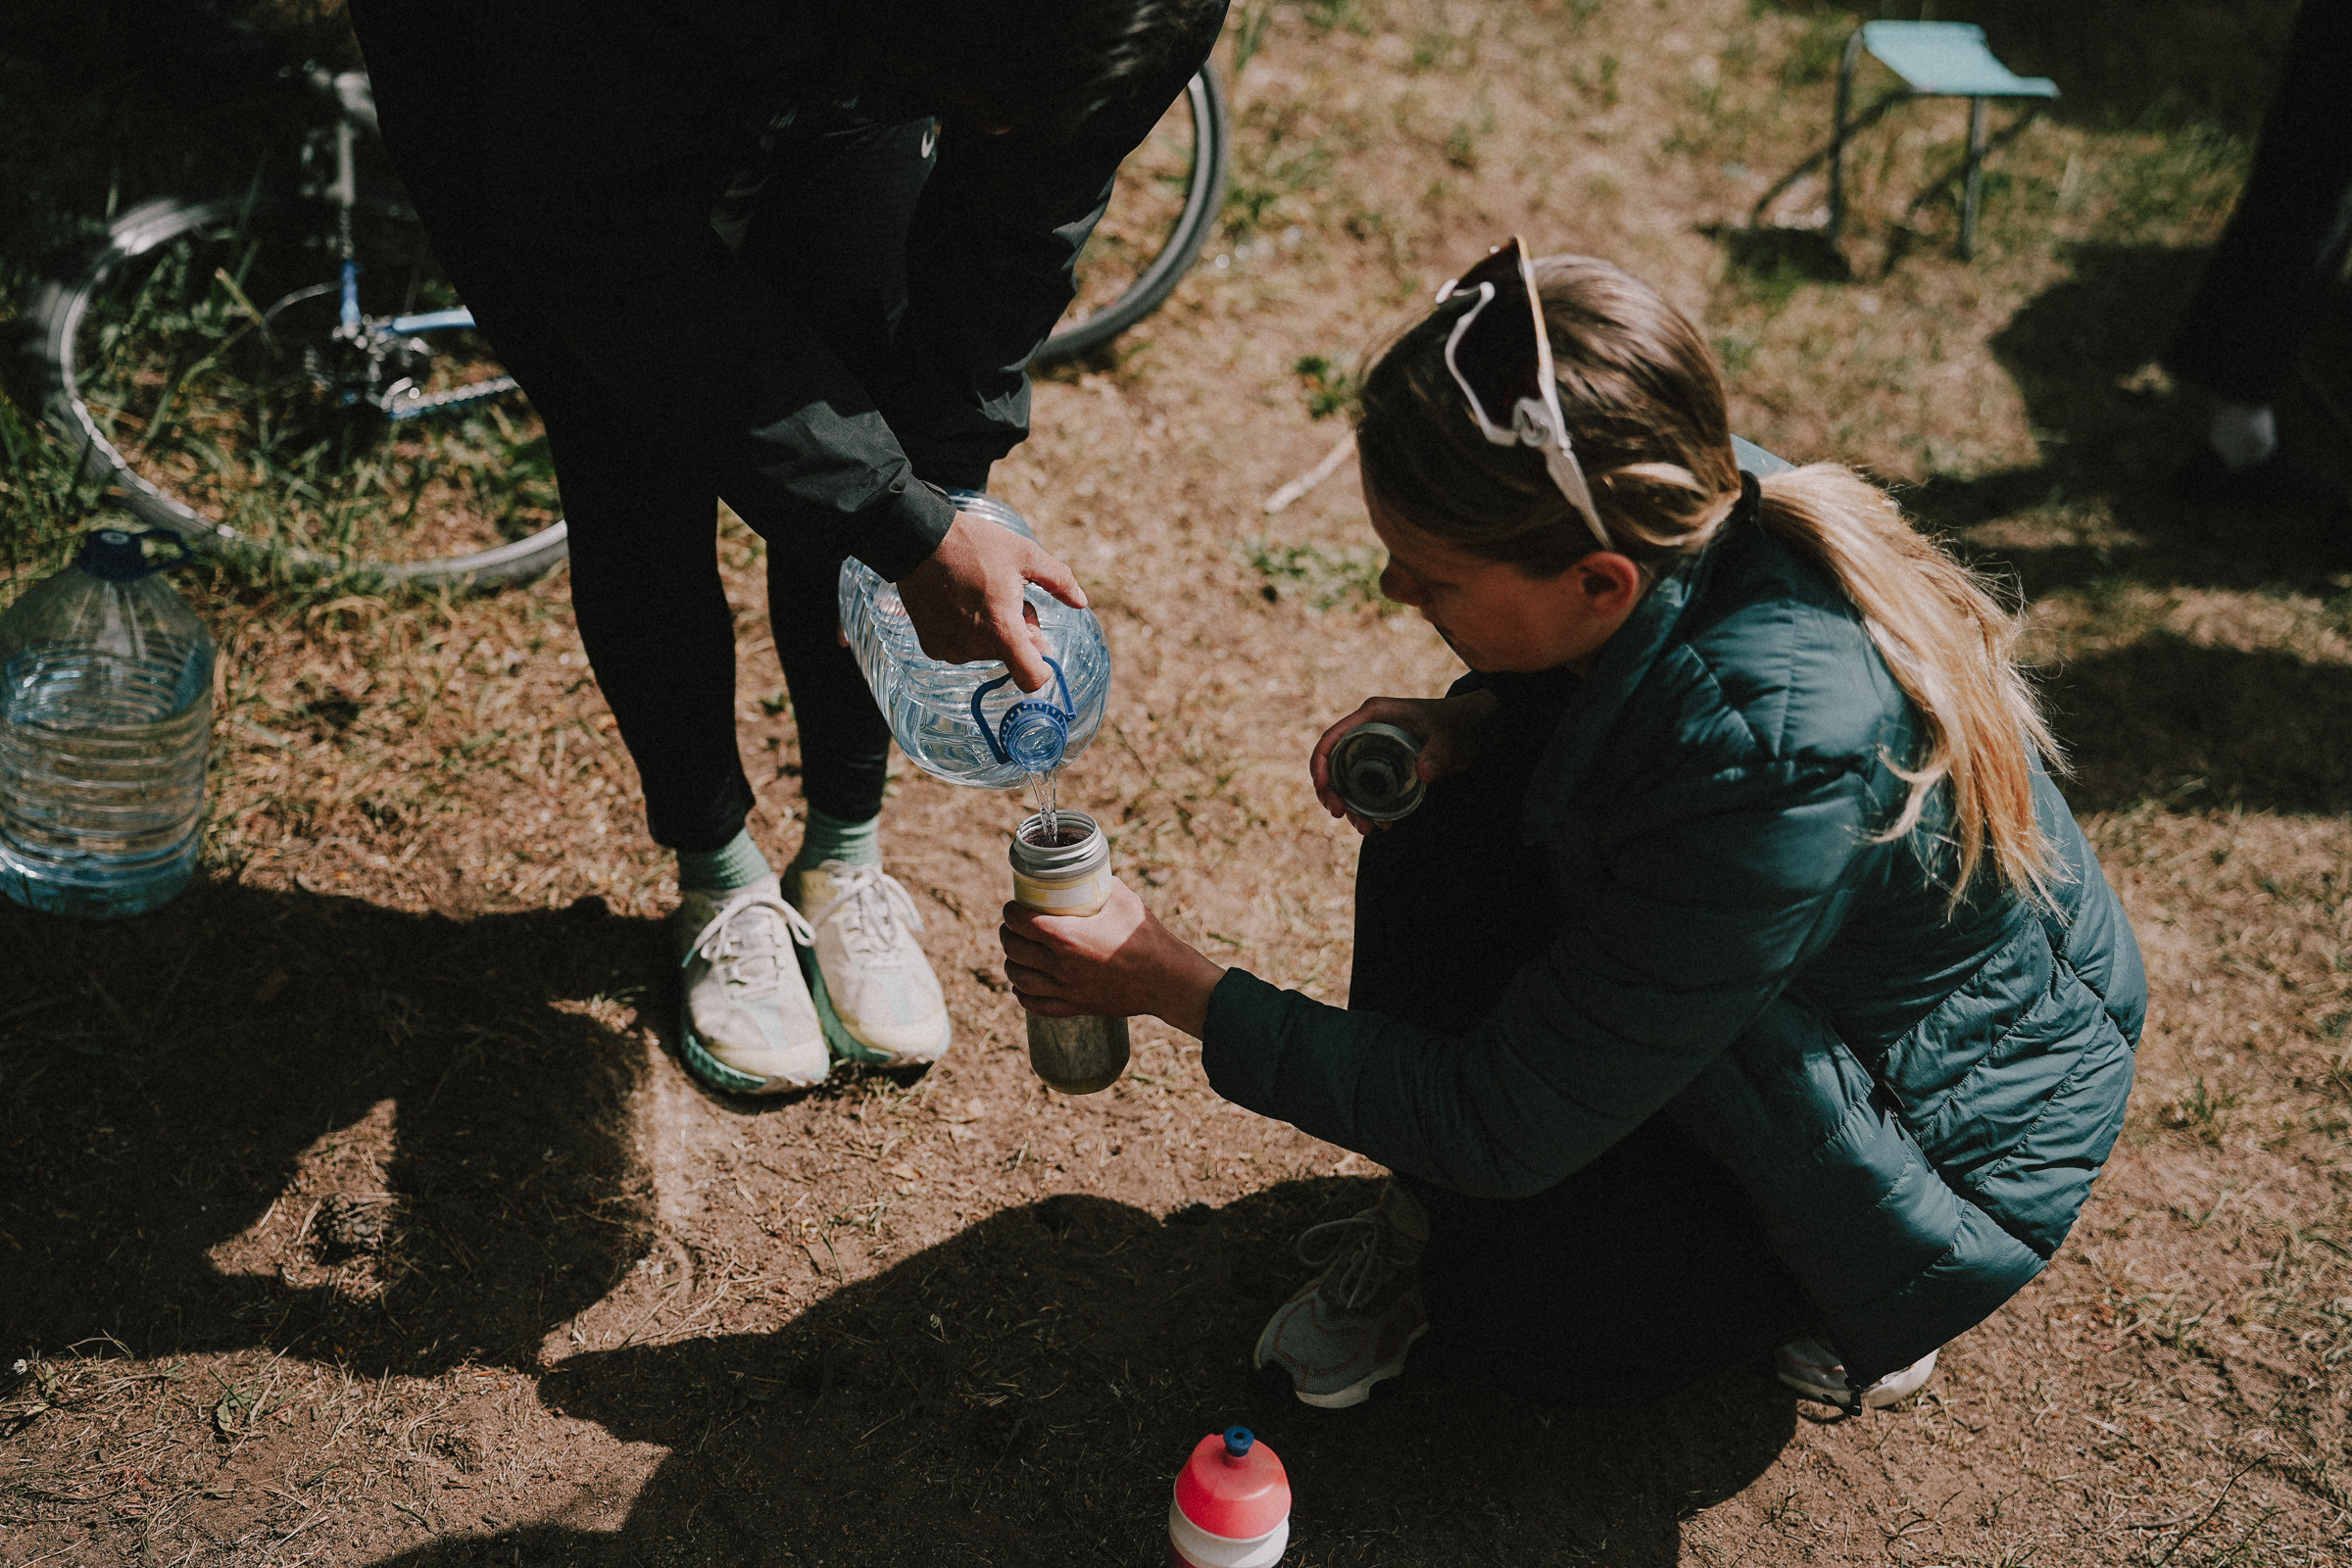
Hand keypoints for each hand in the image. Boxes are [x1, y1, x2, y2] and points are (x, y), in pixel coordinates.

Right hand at [894, 509, 1085, 690]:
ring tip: (980, 594)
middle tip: (1008, 597)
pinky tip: (959, 601)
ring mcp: (950, 650)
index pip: (1031, 678)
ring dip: (991, 630)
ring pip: (986, 651)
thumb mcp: (1026, 555)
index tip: (1040, 644)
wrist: (919, 539)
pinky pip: (961, 647)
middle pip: (1010, 656)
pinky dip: (966, 631)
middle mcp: (974, 648)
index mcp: (1001, 630)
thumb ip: (1059, 580)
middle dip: (1018, 632)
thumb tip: (1081, 602)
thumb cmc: (975, 545)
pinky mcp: (931, 646)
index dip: (1043, 667)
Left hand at [1000, 879, 1226, 1037]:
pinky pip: (1036, 1005)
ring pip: (1020, 979)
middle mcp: (1061, 965)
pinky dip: (1023, 994)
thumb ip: (1099, 885)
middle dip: (1008, 935)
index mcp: (1068, 936)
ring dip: (1011, 964)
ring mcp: (1066, 989)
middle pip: (1015, 949)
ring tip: (1015, 954)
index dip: (1010, 912)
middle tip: (1012, 927)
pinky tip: (1023, 985)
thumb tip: (1085, 873)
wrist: (1166, 979)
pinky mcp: (1075, 1007)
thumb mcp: (1123, 900)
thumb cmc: (1146, 937)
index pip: (1020, 922)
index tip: (1012, 907)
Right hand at [1309, 689, 1498, 834]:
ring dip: (1349, 805)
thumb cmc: (1460, 724)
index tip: (1322, 787)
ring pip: (1347, 780)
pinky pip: (1365, 788)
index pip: (1333, 737)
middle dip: (1330, 791)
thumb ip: (1438, 753)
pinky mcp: (1384, 765)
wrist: (1475, 729)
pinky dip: (1367, 807)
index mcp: (1373, 715)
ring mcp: (1374, 749)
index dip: (1320, 762)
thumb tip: (1425, 774)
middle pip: (1333, 762)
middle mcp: (1367, 731)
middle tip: (1340, 814)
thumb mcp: (1449, 738)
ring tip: (1366, 828)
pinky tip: (1382, 824)